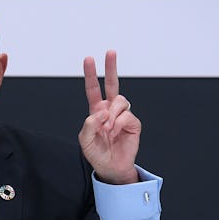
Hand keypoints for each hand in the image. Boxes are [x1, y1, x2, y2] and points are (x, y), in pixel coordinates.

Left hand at [78, 50, 140, 184]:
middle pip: (112, 84)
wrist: (111, 167)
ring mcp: (122, 115)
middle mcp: (110, 110)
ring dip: (111, 114)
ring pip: (119, 101)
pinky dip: (118, 123)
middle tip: (110, 51)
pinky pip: (126, 115)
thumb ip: (88, 124)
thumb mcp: (85, 140)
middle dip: (111, 67)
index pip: (93, 89)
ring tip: (108, 128)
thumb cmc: (97, 154)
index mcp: (96, 111)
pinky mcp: (133, 123)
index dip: (91, 74)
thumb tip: (101, 112)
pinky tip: (115, 132)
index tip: (89, 59)